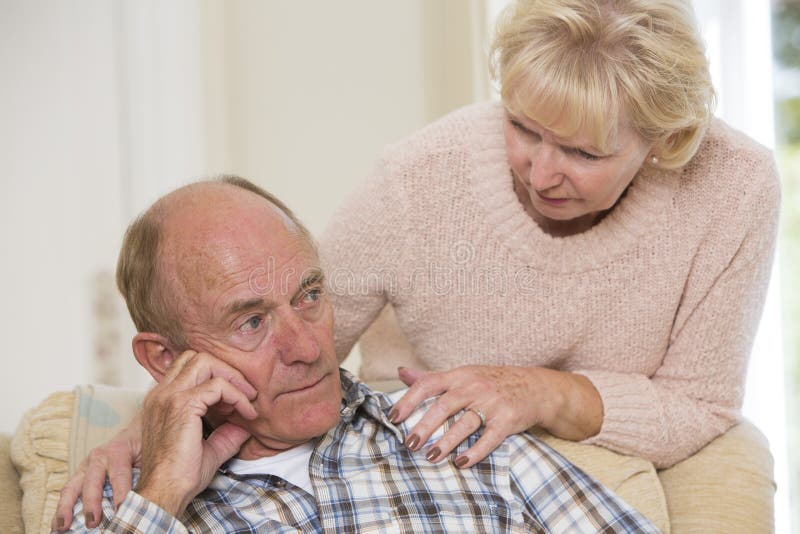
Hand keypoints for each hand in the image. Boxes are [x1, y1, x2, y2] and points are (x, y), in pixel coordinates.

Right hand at [52, 412, 143, 531]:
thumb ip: (146, 475)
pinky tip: (57, 525)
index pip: (120, 474)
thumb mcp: (150, 456)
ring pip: (72, 486)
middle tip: (93, 523)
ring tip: (61, 528)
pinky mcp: (80, 474)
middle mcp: (99, 456)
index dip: (121, 493)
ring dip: (65, 508)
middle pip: (92, 481)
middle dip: (92, 503)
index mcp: (119, 450)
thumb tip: (149, 500)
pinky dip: (61, 509)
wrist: (136, 430)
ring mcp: (86, 465)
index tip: (121, 511)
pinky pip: (68, 491)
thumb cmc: (145, 446)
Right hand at [134, 350, 257, 516]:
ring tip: (247, 400)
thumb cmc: (181, 475)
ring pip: (205, 362)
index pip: (190, 368)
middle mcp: (162, 393)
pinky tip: (245, 414)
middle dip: (226, 371)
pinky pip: (218, 386)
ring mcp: (169, 396)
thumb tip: (247, 424)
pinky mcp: (182, 405)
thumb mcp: (209, 448)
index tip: (236, 402)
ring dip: (232, 378)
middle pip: (197, 357)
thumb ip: (227, 432)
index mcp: (162, 399)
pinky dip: (237, 396)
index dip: (218, 377)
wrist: (164, 493)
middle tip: (246, 393)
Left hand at [389, 365, 602, 467]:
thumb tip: (401, 373)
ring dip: (447, 442)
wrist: (536, 387)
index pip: (428, 383)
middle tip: (409, 444)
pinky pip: (490, 437)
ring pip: (465, 423)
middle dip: (425, 425)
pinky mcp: (509, 419)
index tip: (393, 417)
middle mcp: (474, 386)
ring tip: (431, 457)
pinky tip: (461, 463)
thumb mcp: (463, 375)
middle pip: (444, 405)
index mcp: (459, 375)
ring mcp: (492, 402)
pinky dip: (476, 451)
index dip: (409, 400)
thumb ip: (432, 378)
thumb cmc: (492, 382)